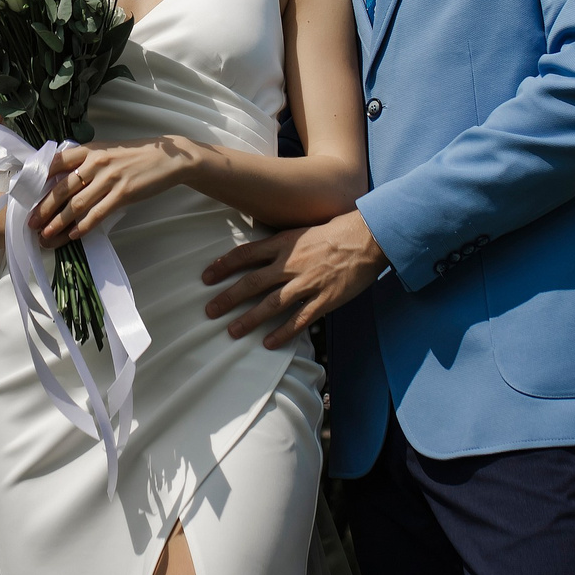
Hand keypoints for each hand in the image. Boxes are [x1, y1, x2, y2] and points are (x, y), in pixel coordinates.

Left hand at [33, 137, 197, 245]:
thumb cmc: (133, 156)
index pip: (55, 163)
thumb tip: (58, 181)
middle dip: (43, 208)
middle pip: (62, 188)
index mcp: (88, 150)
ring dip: (58, 222)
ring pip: (77, 204)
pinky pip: (98, 213)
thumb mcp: (105, 152)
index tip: (24, 195)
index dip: (38, 180)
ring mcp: (109, 178)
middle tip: (30, 223)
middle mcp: (96, 162)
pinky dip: (84, 226)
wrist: (167, 158)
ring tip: (46, 236)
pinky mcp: (123, 193)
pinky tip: (74, 236)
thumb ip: (84, 163)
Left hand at [199, 210, 385, 347]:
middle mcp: (290, 263)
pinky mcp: (324, 299)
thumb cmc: (337, 231)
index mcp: (284, 243)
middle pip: (252, 282)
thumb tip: (261, 253)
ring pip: (271, 304)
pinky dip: (283, 333)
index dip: (223, 265)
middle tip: (209, 310)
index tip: (206, 276)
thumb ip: (282, 244)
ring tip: (232, 331)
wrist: (368, 237)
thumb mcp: (302, 230)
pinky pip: (299, 320)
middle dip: (228, 297)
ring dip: (249, 319)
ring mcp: (307, 283)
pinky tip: (268, 344)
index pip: (245, 254)